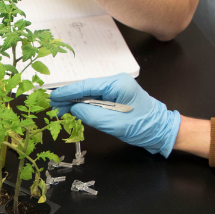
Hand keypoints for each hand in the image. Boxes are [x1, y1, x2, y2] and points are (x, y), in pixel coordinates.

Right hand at [50, 73, 180, 156]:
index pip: (86, 86)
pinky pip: (97, 98)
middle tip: (53, 106)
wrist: (162, 131)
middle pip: (87, 88)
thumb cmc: (142, 128)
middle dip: (69, 97)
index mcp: (117, 84)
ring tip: (60, 110)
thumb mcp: (113, 123)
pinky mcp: (117, 97)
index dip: (67, 92)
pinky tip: (75, 110)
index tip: (52, 97)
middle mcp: (117, 82)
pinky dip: (85, 104)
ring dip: (76, 102)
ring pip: (90, 93)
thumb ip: (90, 114)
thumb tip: (73, 108)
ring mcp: (117, 89)